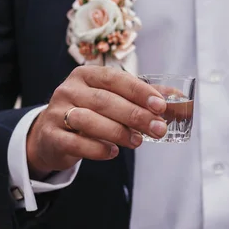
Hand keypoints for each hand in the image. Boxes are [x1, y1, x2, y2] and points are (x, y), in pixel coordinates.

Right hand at [27, 65, 167, 174]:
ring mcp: (56, 112)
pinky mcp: (51, 136)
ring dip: (118, 132)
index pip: (115, 78)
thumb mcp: (111, 101)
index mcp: (85, 75)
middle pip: (105, 101)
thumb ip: (141, 99)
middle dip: (135, 115)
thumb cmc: (87, 114)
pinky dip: (97, 148)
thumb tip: (177, 99)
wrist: (51, 136)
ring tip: (137, 142)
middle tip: (158, 129)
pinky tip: (112, 152)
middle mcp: (68, 90)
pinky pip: (76, 142)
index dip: (139, 91)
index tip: (161, 105)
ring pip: (89, 120)